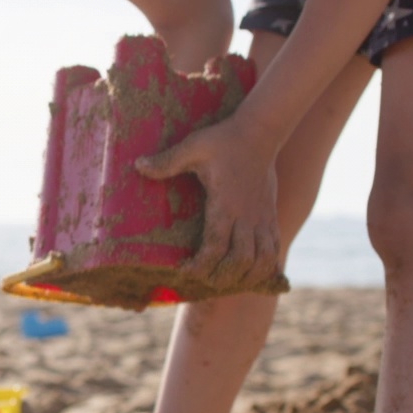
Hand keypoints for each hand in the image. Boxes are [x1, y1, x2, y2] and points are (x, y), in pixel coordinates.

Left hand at [134, 117, 281, 291]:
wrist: (262, 132)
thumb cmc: (223, 140)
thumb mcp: (193, 147)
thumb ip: (167, 160)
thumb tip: (138, 166)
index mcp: (225, 204)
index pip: (215, 247)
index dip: (200, 266)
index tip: (184, 270)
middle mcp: (247, 216)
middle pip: (240, 261)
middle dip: (221, 277)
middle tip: (202, 279)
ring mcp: (262, 218)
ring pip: (262, 261)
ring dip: (245, 277)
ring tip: (225, 281)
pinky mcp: (271, 217)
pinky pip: (274, 251)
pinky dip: (264, 268)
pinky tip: (249, 274)